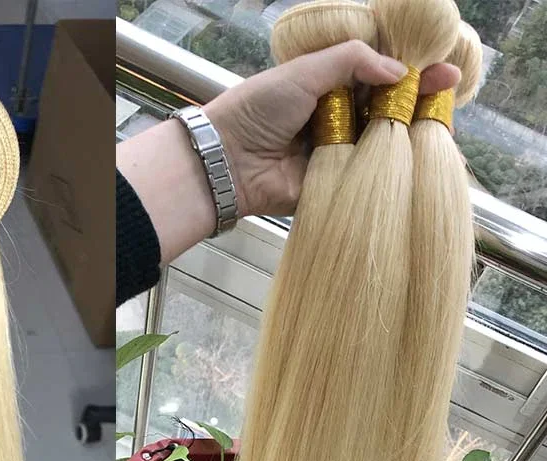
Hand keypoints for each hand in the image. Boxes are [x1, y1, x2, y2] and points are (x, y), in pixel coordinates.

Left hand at [207, 41, 461, 217]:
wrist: (225, 161)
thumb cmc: (256, 110)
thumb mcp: (305, 71)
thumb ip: (352, 61)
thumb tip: (398, 70)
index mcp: (326, 85)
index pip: (376, 75)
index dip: (409, 72)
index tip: (441, 71)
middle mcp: (333, 117)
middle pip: (384, 108)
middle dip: (417, 100)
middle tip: (448, 91)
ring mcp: (334, 151)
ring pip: (380, 142)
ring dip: (409, 134)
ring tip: (440, 122)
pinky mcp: (331, 183)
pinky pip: (366, 177)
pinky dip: (391, 171)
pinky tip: (420, 160)